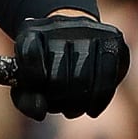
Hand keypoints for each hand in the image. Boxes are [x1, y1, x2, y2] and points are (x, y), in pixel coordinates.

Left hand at [11, 14, 128, 120]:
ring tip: (72, 110)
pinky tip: (91, 110)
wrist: (75, 36)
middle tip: (60, 108)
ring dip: (78, 105)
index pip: (29, 54)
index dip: (33, 79)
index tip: (39, 88)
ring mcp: (87, 29)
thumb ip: (25, 100)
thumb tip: (40, 112)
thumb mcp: (28, 81)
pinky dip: (99, 100)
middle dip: (59, 101)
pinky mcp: (112, 38)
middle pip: (58, 76)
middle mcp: (59, 26)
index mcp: (31, 30)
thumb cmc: (47, 66)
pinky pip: (107, 76)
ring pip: (84, 79)